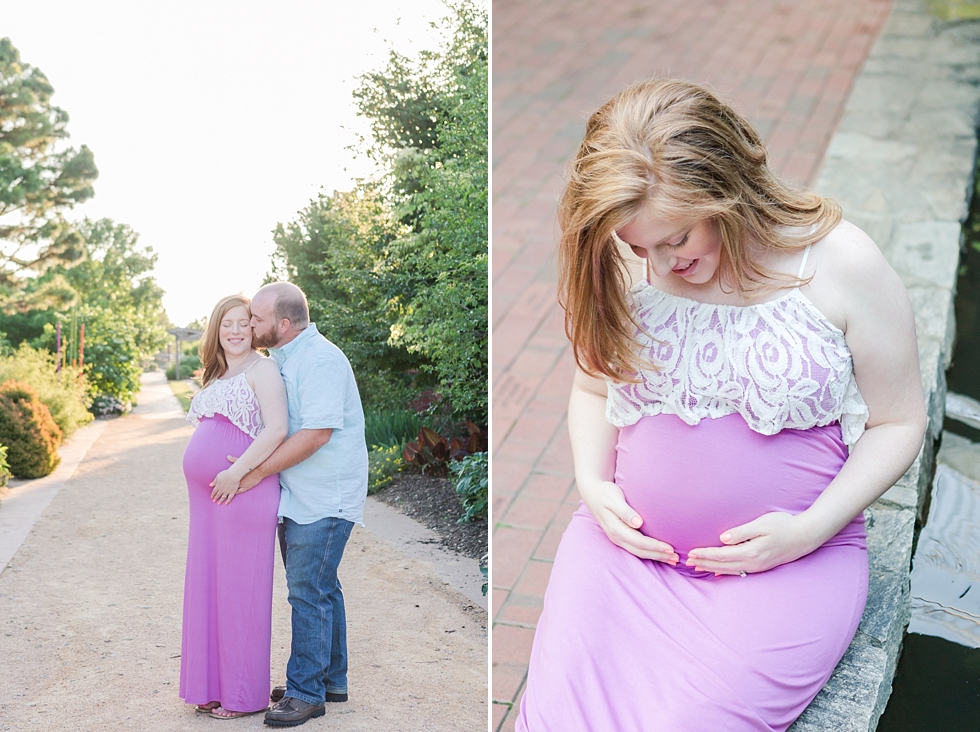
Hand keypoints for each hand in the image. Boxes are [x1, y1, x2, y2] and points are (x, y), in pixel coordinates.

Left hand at [209, 467, 240, 504]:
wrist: (234, 475)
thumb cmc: (226, 474)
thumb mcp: (218, 476)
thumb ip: (214, 481)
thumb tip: (210, 485)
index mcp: (218, 486)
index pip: (214, 491)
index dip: (213, 494)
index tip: (211, 497)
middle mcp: (222, 490)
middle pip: (218, 495)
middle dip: (215, 498)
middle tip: (214, 501)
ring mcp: (227, 491)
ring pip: (223, 497)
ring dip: (220, 501)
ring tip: (219, 503)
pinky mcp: (232, 492)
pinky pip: (229, 498)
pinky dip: (228, 501)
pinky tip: (226, 503)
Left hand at [226, 454, 262, 492]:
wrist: (260, 470)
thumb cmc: (251, 466)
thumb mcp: (241, 462)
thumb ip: (234, 460)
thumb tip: (228, 456)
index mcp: (235, 475)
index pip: (227, 479)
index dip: (224, 481)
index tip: (222, 481)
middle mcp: (237, 481)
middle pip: (229, 485)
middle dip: (226, 486)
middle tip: (223, 487)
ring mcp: (241, 485)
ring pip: (233, 490)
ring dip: (230, 491)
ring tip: (227, 491)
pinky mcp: (246, 487)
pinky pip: (239, 491)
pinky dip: (236, 492)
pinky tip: (234, 492)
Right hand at [580, 481, 677, 564]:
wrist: (593, 493)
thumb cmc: (605, 493)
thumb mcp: (613, 498)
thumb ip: (625, 511)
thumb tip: (638, 523)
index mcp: (615, 529)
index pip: (639, 542)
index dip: (655, 547)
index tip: (671, 548)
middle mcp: (616, 537)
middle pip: (640, 551)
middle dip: (658, 555)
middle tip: (677, 558)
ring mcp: (617, 538)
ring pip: (638, 552)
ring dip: (655, 556)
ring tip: (672, 559)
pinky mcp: (620, 537)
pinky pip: (636, 548)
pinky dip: (649, 552)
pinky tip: (660, 553)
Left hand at [686, 512, 816, 575]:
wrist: (805, 536)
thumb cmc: (783, 525)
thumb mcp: (762, 524)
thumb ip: (742, 532)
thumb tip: (722, 538)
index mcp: (751, 551)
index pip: (721, 555)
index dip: (705, 554)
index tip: (691, 553)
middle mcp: (753, 563)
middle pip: (722, 565)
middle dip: (704, 563)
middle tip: (687, 562)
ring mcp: (757, 567)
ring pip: (729, 570)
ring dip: (712, 568)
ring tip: (697, 567)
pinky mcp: (761, 566)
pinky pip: (739, 572)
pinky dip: (725, 572)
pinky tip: (718, 574)